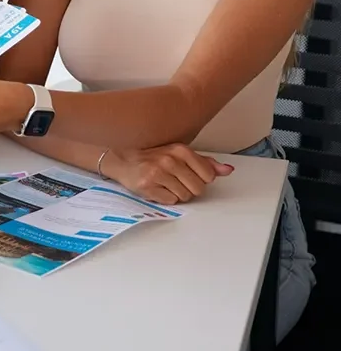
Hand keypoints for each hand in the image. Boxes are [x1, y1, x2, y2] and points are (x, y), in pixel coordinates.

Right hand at [99, 145, 232, 204]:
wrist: (123, 161)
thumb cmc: (154, 158)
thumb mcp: (180, 155)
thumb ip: (206, 163)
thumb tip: (228, 170)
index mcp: (181, 150)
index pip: (209, 175)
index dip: (201, 179)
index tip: (189, 175)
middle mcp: (169, 160)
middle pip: (198, 188)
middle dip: (189, 188)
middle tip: (175, 181)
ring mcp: (157, 173)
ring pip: (185, 196)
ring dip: (177, 194)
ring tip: (166, 184)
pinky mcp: (147, 186)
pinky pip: (170, 201)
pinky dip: (165, 198)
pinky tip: (157, 188)